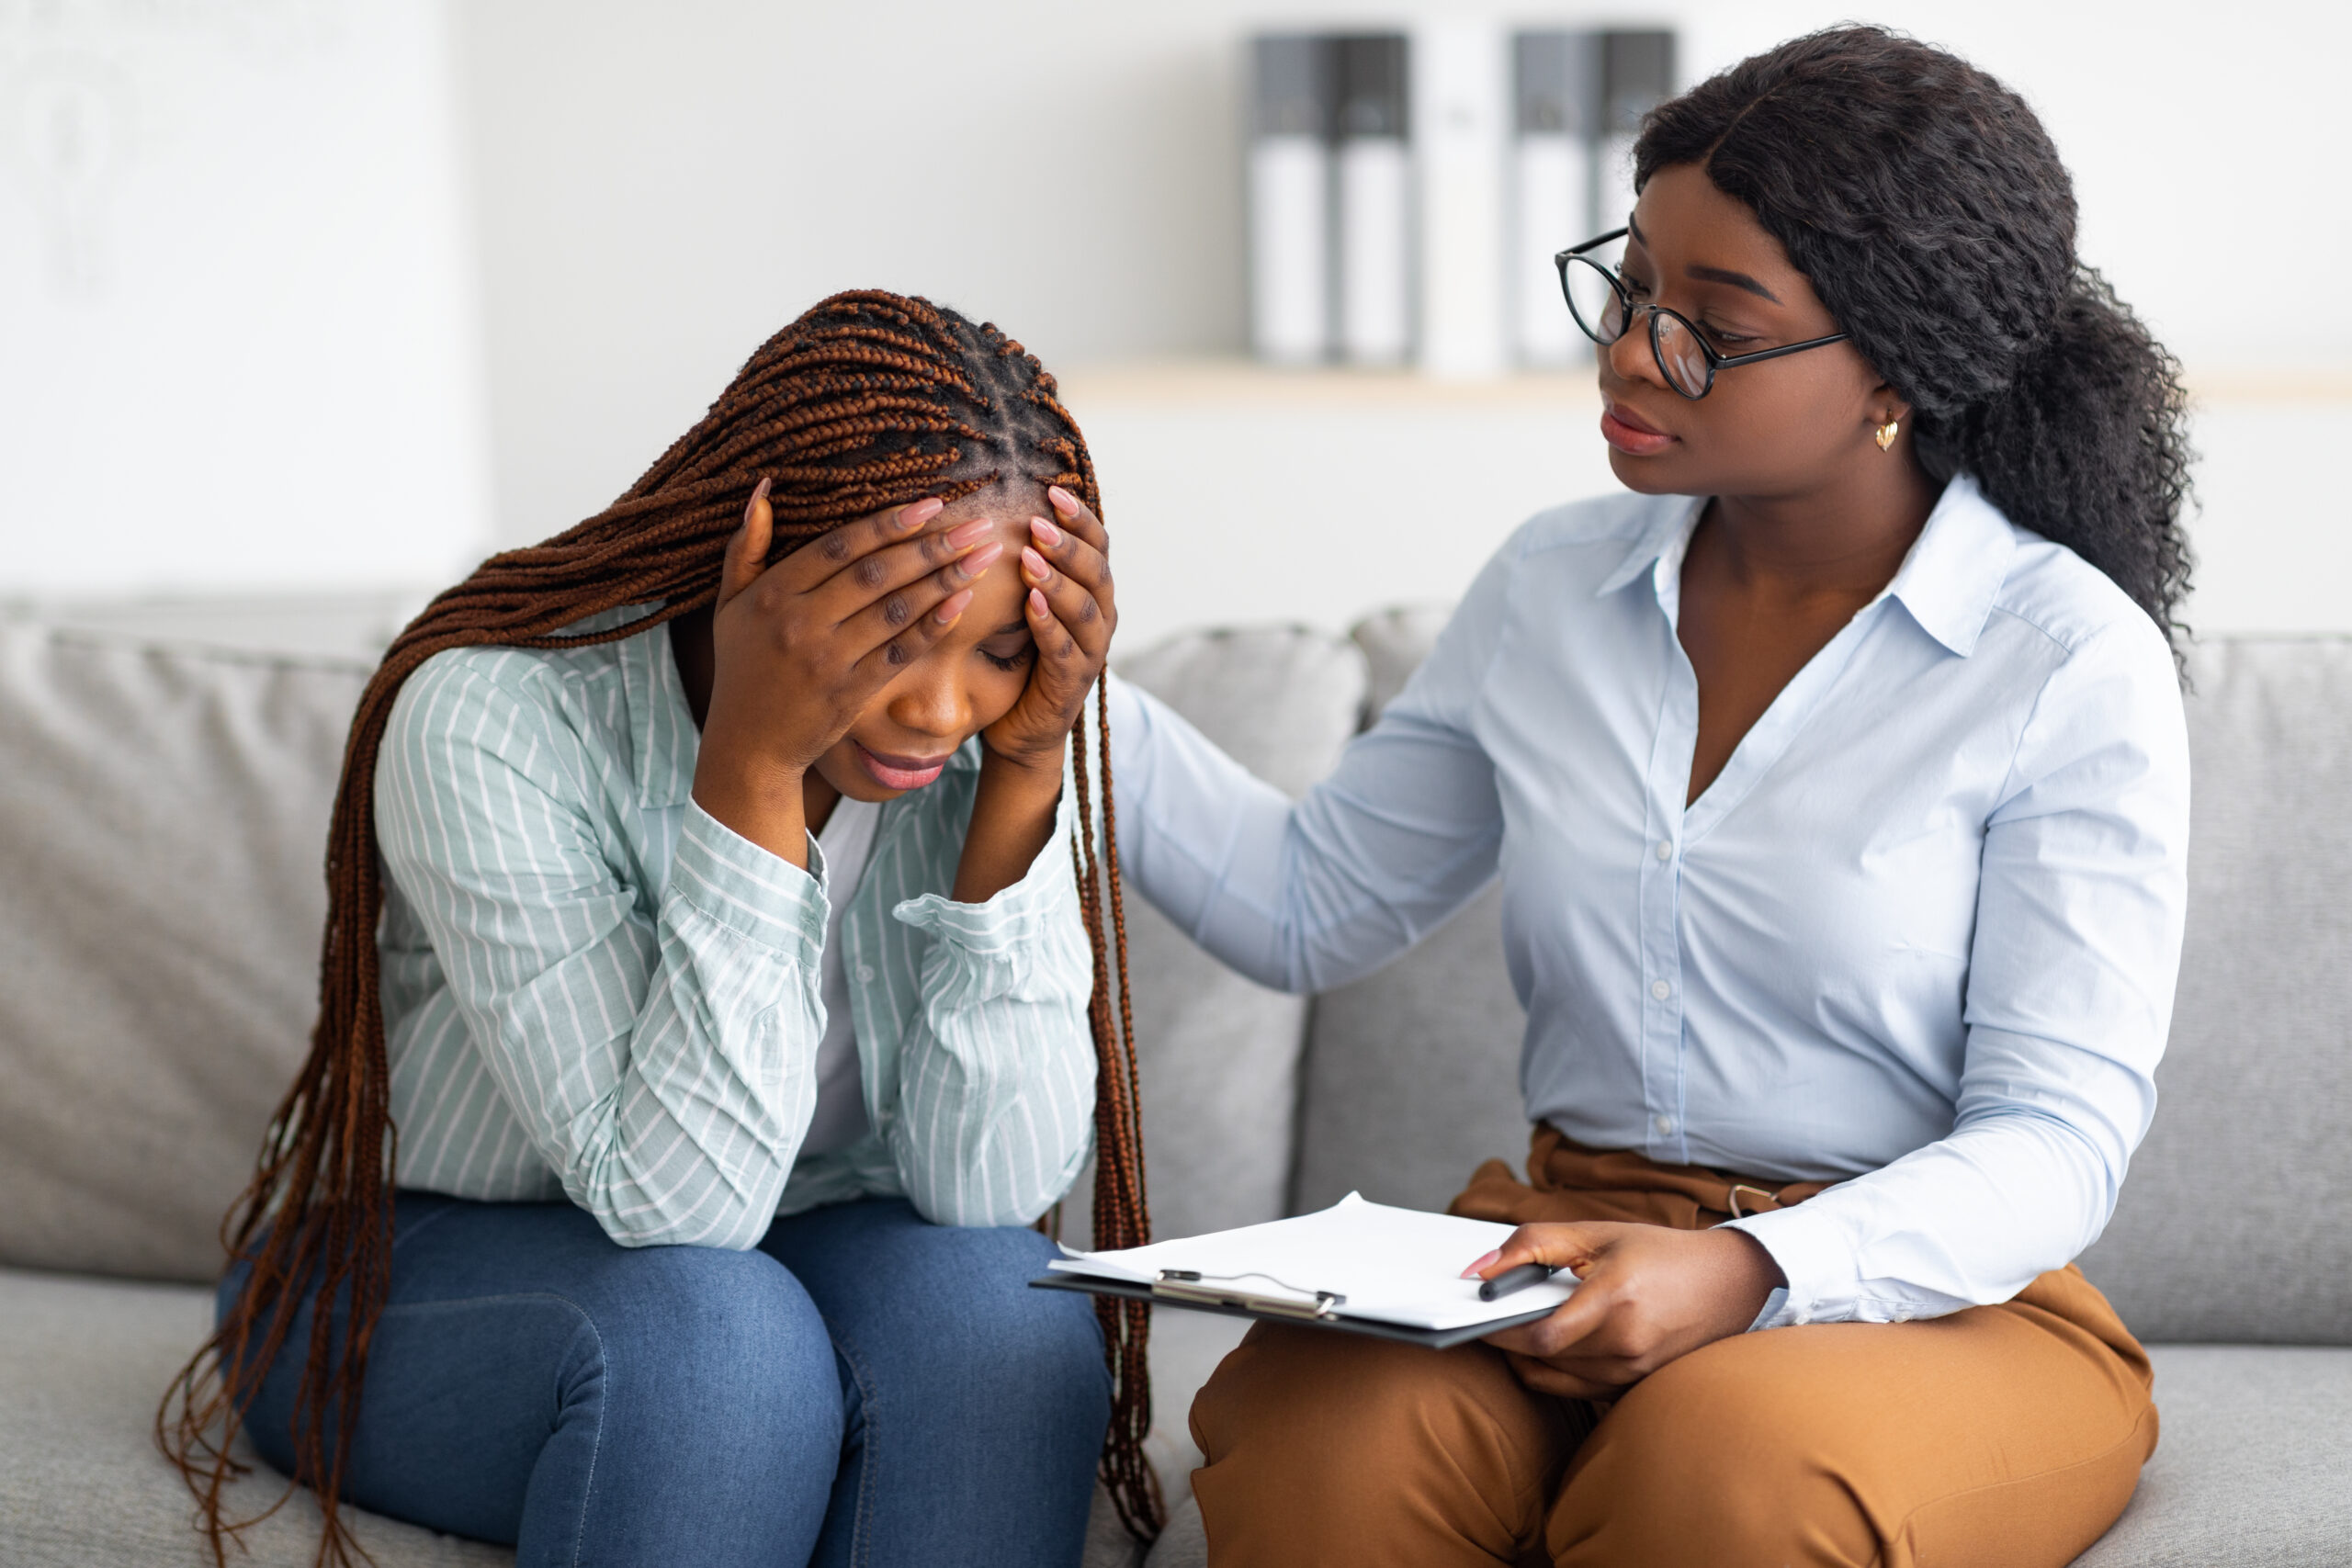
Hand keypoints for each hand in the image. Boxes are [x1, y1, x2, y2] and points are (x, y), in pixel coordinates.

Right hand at [693, 480, 997, 858]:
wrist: (749, 744)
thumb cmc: (743, 665)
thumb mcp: (730, 604)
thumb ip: (746, 546)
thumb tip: (765, 485)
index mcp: (772, 594)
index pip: (840, 547)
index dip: (888, 523)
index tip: (931, 504)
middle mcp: (800, 623)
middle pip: (877, 574)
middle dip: (932, 546)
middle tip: (976, 526)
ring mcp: (828, 661)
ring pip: (896, 610)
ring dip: (945, 580)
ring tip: (983, 558)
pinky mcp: (851, 693)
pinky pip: (900, 651)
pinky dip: (933, 625)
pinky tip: (964, 602)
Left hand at [981, 485, 1116, 775]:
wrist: (1020, 727)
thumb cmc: (1018, 657)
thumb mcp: (1024, 602)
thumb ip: (1027, 564)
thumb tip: (1002, 505)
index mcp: (1092, 593)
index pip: (1098, 546)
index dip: (1080, 518)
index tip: (1052, 491)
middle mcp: (1101, 619)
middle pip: (1097, 573)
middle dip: (1069, 545)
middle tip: (1038, 523)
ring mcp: (1090, 653)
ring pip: (1086, 610)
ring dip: (1058, 581)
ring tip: (1030, 558)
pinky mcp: (1070, 684)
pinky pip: (1065, 650)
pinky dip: (1049, 625)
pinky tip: (1031, 605)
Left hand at [1471, 1223, 1785, 1399]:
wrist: (1729, 1284)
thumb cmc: (1659, 1253)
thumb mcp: (1596, 1233)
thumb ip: (1532, 1244)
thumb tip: (1478, 1271)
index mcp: (1614, 1298)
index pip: (1538, 1335)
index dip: (1498, 1329)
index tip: (1473, 1315)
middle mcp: (1626, 1343)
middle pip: (1541, 1357)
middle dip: (1507, 1338)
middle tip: (1490, 1316)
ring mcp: (1633, 1371)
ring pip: (1554, 1377)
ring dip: (1528, 1356)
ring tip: (1522, 1323)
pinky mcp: (1635, 1386)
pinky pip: (1576, 1388)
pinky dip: (1554, 1369)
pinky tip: (1551, 1343)